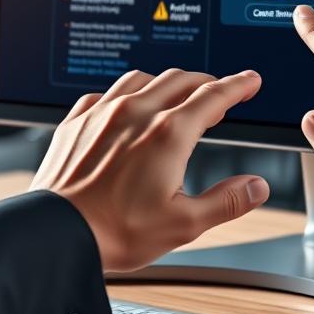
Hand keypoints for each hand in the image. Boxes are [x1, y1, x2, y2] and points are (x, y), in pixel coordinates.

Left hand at [30, 68, 269, 271]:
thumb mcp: (184, 224)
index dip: (238, 85)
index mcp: (169, 135)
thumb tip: (256, 187)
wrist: (56, 235)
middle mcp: (137, 114)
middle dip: (206, 81)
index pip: (213, 96)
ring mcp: (104, 113)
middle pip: (181, 80)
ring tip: (175, 94)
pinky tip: (125, 106)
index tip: (250, 80)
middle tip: (219, 90)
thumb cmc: (115, 232)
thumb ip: (227, 201)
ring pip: (142, 78)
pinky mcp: (78, 121)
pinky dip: (124, 94)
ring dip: (166, 82)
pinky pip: (105, 93)